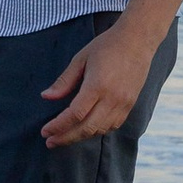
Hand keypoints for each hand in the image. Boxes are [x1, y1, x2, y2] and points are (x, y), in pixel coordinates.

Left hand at [39, 17, 155, 147]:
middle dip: (66, 138)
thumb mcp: (80, 59)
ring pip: (99, 130)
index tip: (44, 131)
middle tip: (49, 141)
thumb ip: (64, 81)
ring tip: (63, 137)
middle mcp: (112, 98)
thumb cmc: (106, 46)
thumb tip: (45, 97)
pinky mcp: (130, 105)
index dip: (58, 126)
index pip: (74, 114)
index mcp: (97, 85)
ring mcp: (123, 104)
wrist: (137, 40)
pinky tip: (85, 129)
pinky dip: (96, 131)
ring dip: (80, 136)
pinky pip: (112, 125)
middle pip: (86, 128)